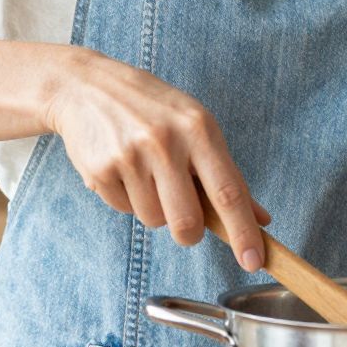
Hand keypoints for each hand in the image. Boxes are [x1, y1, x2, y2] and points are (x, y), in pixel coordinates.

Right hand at [43, 49, 270, 270]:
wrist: (86, 86)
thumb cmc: (152, 109)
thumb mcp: (195, 125)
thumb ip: (227, 174)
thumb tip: (261, 218)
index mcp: (198, 129)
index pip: (228, 192)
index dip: (244, 232)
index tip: (254, 261)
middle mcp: (165, 142)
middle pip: (188, 222)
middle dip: (190, 233)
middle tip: (186, 218)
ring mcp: (130, 156)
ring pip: (154, 221)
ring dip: (155, 209)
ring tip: (146, 174)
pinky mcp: (100, 170)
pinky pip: (124, 210)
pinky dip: (127, 199)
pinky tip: (122, 169)